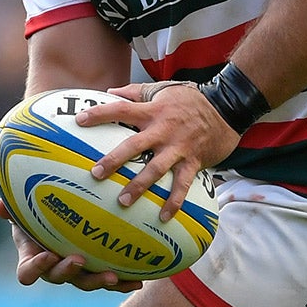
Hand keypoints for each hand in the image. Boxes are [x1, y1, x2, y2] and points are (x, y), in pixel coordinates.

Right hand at [0, 200, 139, 291]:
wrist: (61, 214)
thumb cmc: (38, 206)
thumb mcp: (24, 203)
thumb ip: (12, 205)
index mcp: (32, 257)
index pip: (27, 272)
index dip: (35, 268)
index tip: (47, 255)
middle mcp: (53, 269)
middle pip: (59, 277)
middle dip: (69, 271)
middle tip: (79, 260)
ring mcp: (76, 273)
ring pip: (86, 283)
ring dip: (99, 281)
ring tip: (114, 277)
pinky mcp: (96, 271)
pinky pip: (109, 281)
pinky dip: (122, 283)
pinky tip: (138, 283)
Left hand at [75, 81, 238, 220]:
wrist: (227, 107)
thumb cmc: (190, 99)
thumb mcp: (162, 89)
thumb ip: (135, 92)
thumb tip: (110, 91)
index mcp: (152, 111)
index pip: (121, 109)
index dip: (100, 114)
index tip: (79, 121)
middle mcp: (163, 130)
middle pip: (134, 146)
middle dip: (114, 160)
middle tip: (96, 174)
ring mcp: (178, 148)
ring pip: (156, 169)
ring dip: (140, 186)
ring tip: (123, 201)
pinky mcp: (193, 161)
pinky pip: (182, 184)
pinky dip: (174, 201)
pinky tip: (163, 216)